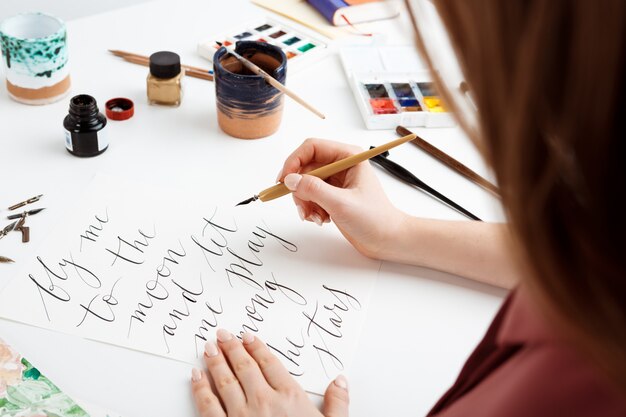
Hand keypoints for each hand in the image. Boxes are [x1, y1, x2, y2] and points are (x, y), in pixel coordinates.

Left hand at [191, 329, 348, 416]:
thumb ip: (337, 404)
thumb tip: (340, 382)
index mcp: (289, 397)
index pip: (270, 364)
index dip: (257, 348)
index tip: (248, 337)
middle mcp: (264, 402)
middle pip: (245, 367)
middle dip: (232, 348)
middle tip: (223, 334)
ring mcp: (242, 416)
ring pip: (225, 381)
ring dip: (215, 362)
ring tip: (209, 348)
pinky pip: (208, 406)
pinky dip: (200, 389)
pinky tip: (196, 376)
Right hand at [278, 138, 406, 259]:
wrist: (387, 240)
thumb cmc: (375, 219)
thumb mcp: (341, 203)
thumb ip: (314, 189)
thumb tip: (290, 180)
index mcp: (348, 156)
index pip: (311, 147)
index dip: (294, 161)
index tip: (284, 180)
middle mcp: (341, 165)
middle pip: (305, 167)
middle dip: (299, 189)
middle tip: (301, 207)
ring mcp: (336, 181)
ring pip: (305, 184)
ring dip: (304, 202)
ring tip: (315, 217)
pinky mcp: (332, 195)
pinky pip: (310, 196)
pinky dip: (310, 208)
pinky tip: (321, 219)